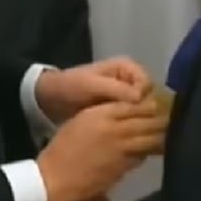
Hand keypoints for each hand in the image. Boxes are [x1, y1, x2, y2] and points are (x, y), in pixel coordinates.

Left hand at [36, 57, 152, 122]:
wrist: (51, 98)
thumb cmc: (71, 86)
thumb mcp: (92, 85)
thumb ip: (116, 89)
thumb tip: (140, 98)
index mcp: (128, 67)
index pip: (148, 84)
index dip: (144, 99)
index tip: (133, 114)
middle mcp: (132, 79)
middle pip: (149, 97)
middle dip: (141, 111)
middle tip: (130, 126)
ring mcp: (126, 94)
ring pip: (142, 108)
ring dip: (135, 119)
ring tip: (125, 131)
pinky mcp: (120, 108)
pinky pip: (132, 116)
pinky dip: (128, 124)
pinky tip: (122, 133)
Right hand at [38, 99, 166, 200]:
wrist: (54, 178)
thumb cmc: (63, 147)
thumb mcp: (82, 120)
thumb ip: (104, 112)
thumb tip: (126, 109)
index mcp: (102, 113)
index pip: (136, 104)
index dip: (150, 103)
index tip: (158, 103)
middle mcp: (116, 128)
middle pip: (149, 119)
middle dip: (162, 117)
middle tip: (170, 117)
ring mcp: (122, 148)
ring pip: (152, 137)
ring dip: (161, 134)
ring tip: (167, 132)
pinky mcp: (124, 166)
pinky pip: (143, 155)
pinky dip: (149, 151)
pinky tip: (152, 149)